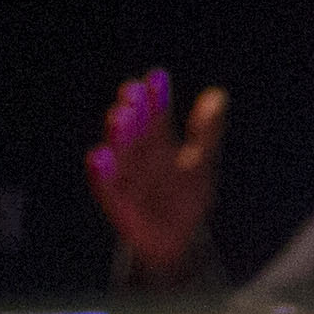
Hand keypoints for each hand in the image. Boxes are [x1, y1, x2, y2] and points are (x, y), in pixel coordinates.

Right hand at [87, 68, 224, 283]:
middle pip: (136, 131)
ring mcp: (128, 178)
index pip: (158, 115)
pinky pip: (108, 186)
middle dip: (134, 112)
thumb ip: (207, 130)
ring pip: (120, 154)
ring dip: (118, 136)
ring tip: (118, 115)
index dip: (157, 97)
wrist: (177, 237)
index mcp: (160, 142)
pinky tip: (98, 156)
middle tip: (132, 90)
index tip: (157, 76)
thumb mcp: (202, 159)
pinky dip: (102, 173)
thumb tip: (216, 95)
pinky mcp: (118, 203)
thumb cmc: (187, 193)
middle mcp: (140, 156)